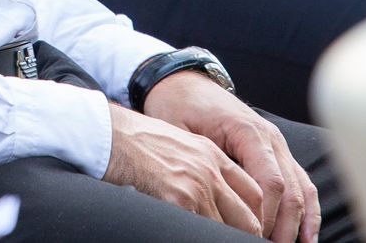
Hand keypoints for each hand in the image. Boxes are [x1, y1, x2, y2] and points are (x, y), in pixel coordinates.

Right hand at [103, 101, 262, 234]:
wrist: (108, 134)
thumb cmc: (136, 141)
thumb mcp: (180, 144)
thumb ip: (202, 166)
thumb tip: (214, 197)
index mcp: (213, 155)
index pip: (254, 195)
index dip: (256, 219)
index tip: (250, 232)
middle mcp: (210, 171)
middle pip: (249, 218)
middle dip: (247, 237)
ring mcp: (196, 187)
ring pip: (227, 230)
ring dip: (223, 239)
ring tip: (215, 241)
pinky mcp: (178, 201)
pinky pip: (201, 232)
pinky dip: (200, 238)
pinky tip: (191, 237)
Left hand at [144, 72, 319, 242]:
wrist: (182, 82)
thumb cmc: (178, 107)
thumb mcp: (183, 134)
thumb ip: (205, 166)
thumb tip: (216, 203)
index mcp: (248, 131)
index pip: (270, 182)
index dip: (265, 216)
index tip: (252, 238)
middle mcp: (270, 137)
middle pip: (290, 189)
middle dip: (284, 226)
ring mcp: (277, 143)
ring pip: (301, 187)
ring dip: (300, 221)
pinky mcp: (276, 150)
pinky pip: (300, 180)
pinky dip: (307, 207)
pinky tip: (308, 233)